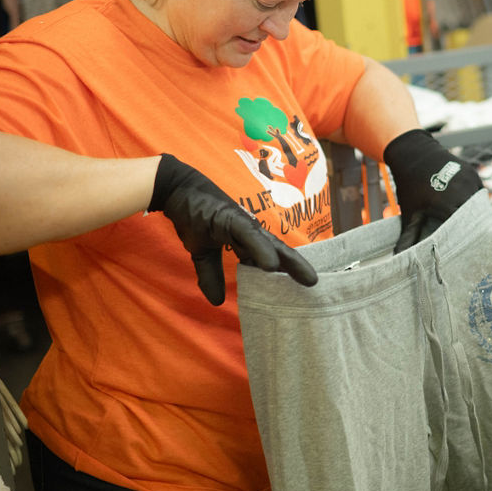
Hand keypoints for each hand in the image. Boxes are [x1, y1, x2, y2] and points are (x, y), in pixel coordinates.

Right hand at [148, 154, 318, 304]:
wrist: (175, 189)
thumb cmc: (193, 216)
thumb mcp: (202, 253)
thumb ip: (212, 274)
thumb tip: (217, 301)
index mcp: (246, 239)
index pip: (272, 257)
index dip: (288, 272)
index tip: (303, 288)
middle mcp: (250, 231)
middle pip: (280, 251)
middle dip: (298, 267)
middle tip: (316, 284)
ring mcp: (242, 223)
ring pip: (271, 244)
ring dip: (289, 261)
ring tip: (306, 278)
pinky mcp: (231, 218)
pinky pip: (249, 236)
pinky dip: (261, 250)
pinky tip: (272, 265)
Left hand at [382, 129, 484, 252]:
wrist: (415, 153)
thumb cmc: (410, 186)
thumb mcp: (409, 211)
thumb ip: (407, 236)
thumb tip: (397, 258)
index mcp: (445, 203)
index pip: (462, 228)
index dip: (463, 239)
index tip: (462, 250)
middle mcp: (461, 191)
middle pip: (474, 218)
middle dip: (471, 229)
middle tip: (470, 242)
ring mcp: (469, 180)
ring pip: (480, 205)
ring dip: (475, 215)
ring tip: (473, 228)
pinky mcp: (473, 174)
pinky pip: (480, 194)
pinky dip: (476, 202)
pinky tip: (471, 211)